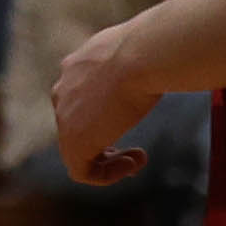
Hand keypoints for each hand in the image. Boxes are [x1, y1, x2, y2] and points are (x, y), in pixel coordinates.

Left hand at [48, 26, 158, 182]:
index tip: (132, 120)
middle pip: (76, 127)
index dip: (106, 120)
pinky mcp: (73, 141)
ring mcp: (64, 116)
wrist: (141, 55)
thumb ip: (136, 60)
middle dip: (105, 144)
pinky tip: (133, 164)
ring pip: (77, 151)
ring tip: (137, 159)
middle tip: (136, 153)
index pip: (80, 101)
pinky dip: (107, 175)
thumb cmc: (149, 50)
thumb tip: (162, 53)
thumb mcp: (138, 50)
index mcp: (75, 68)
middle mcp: (63, 91)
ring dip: (109, 162)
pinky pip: (80, 171)